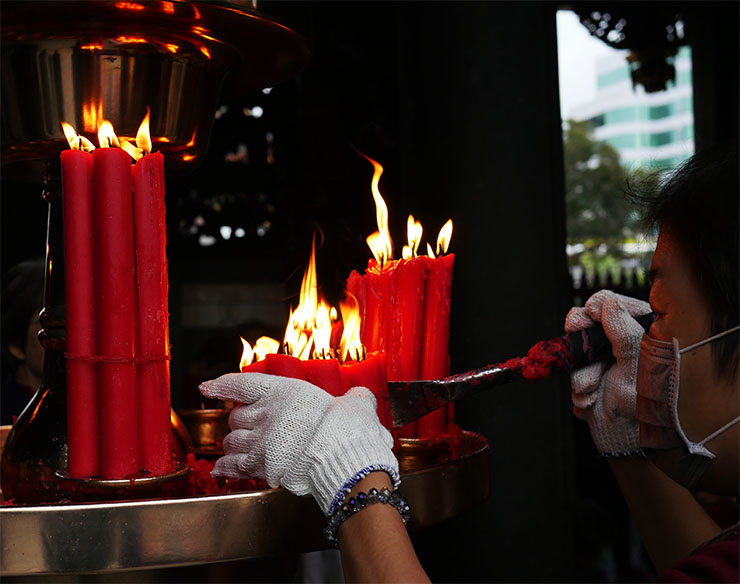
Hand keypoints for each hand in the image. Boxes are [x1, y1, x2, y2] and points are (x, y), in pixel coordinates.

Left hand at [199, 373, 398, 514]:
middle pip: (236, 417)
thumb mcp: (356, 404)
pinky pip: (233, 466)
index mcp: (284, 391)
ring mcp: (261, 441)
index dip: (221, 385)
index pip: (241, 384)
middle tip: (248, 426)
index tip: (208, 387)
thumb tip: (360, 398)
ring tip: (241, 448)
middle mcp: (266, 414)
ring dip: (234, 445)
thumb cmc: (350, 429)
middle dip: (240, 422)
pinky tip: (220, 469)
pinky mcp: (261, 466)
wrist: (345, 457)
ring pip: (232, 441)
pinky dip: (224, 467)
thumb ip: (354, 398)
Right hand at [565, 290, 650, 455]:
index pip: (613, 303)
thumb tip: (607, 303)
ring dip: (580, 372)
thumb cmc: (644, 409)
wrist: (626, 444)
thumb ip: (624, 332)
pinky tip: (591, 400)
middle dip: (582, 344)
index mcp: (644, 333)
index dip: (596, 308)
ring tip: (593, 391)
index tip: (589, 318)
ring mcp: (605, 358)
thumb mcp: (638, 367)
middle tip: (581, 350)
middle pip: (588, 321)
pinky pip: (572, 370)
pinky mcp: (590, 374)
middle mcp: (624, 343)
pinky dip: (578, 386)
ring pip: (575, 348)